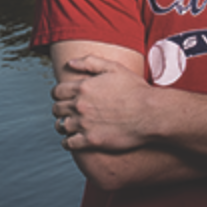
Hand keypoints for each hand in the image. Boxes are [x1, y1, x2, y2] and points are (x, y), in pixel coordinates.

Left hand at [51, 51, 165, 153]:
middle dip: (61, 109)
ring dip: (63, 125)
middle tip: (67, 112)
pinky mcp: (91, 141)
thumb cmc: (136, 90)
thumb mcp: (114, 68)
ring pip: (60, 126)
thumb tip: (70, 62)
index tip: (65, 98)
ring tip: (70, 126)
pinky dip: (68, 142)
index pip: (56, 92)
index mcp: (83, 87)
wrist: (151, 114)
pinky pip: (69, 143)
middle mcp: (80, 105)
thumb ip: (90, 62)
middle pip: (56, 109)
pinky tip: (73, 140)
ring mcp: (84, 124)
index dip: (59, 95)